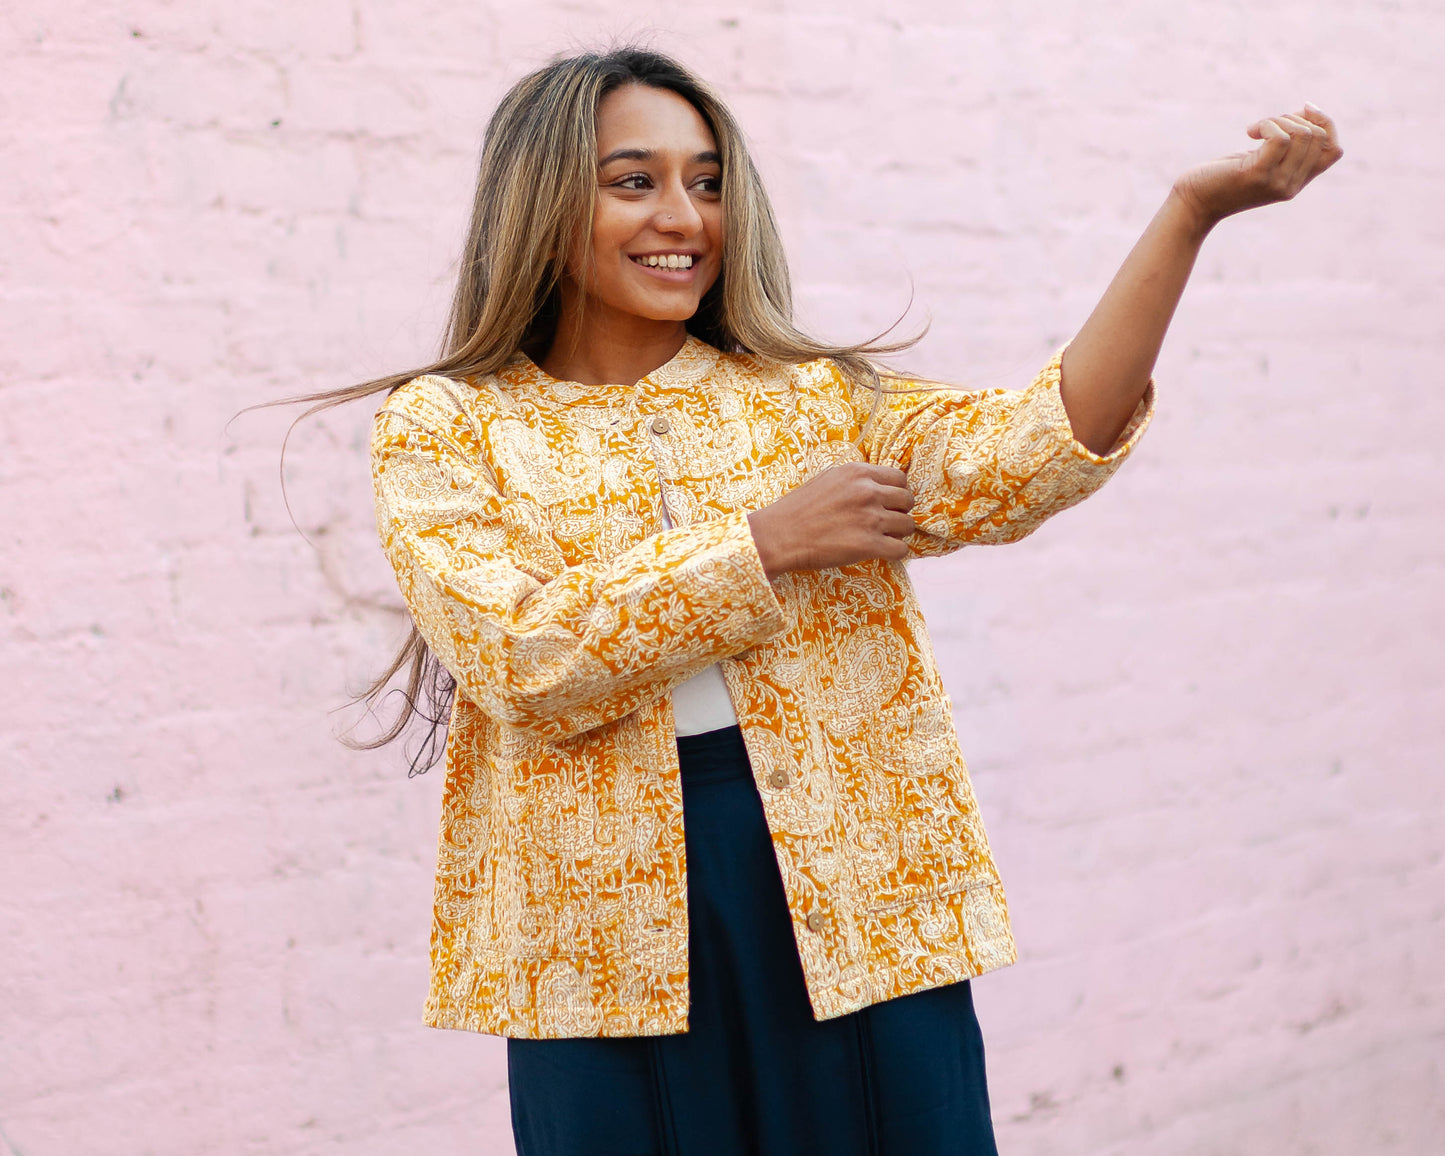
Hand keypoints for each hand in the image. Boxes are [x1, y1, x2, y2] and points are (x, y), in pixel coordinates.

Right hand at [748, 462, 915, 578]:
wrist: (779, 535)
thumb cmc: (798, 509)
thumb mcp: (828, 479)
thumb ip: (856, 480)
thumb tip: (878, 485)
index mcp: (858, 473)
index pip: (899, 478)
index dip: (896, 492)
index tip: (887, 503)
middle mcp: (867, 492)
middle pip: (907, 501)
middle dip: (899, 512)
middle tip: (885, 523)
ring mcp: (870, 518)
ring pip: (908, 525)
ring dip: (898, 533)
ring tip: (882, 538)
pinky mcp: (868, 545)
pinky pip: (901, 549)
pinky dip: (895, 553)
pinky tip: (881, 553)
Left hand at [1172, 103, 1342, 230]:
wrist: (1193, 203)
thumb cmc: (1223, 177)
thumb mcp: (1261, 160)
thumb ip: (1286, 147)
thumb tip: (1308, 111)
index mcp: (1297, 183)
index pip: (1334, 150)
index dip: (1325, 124)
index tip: (1302, 110)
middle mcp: (1291, 186)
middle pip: (1317, 137)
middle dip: (1294, 118)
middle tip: (1266, 124)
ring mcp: (1276, 182)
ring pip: (1302, 134)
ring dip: (1278, 119)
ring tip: (1256, 128)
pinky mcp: (1257, 174)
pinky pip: (1280, 137)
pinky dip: (1267, 124)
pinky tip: (1250, 131)